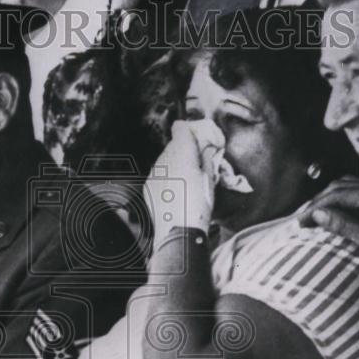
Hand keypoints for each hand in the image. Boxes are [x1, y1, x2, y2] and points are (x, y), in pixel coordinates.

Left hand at [145, 120, 218, 240]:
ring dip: (175, 164)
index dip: (189, 131)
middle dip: (184, 150)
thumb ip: (206, 157)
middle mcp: (165, 157)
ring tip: (186, 182)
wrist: (178, 231)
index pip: (181, 127)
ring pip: (165, 159)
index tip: (197, 140)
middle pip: (174, 145)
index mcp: (183, 152)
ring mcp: (154, 171)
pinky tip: (175, 191)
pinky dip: (166, 178)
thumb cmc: (198, 205)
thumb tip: (205, 148)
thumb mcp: (210, 178)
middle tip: (196, 165)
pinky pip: (158, 174)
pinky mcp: (148, 184)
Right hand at [298, 180, 358, 271]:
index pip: (338, 195)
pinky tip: (329, 210)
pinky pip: (352, 190)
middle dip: (317, 202)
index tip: (301, 222)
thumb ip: (344, 226)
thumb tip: (318, 214)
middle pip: (339, 187)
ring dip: (326, 199)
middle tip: (301, 220)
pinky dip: (336, 198)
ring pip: (344, 186)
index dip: (316, 207)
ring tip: (312, 215)